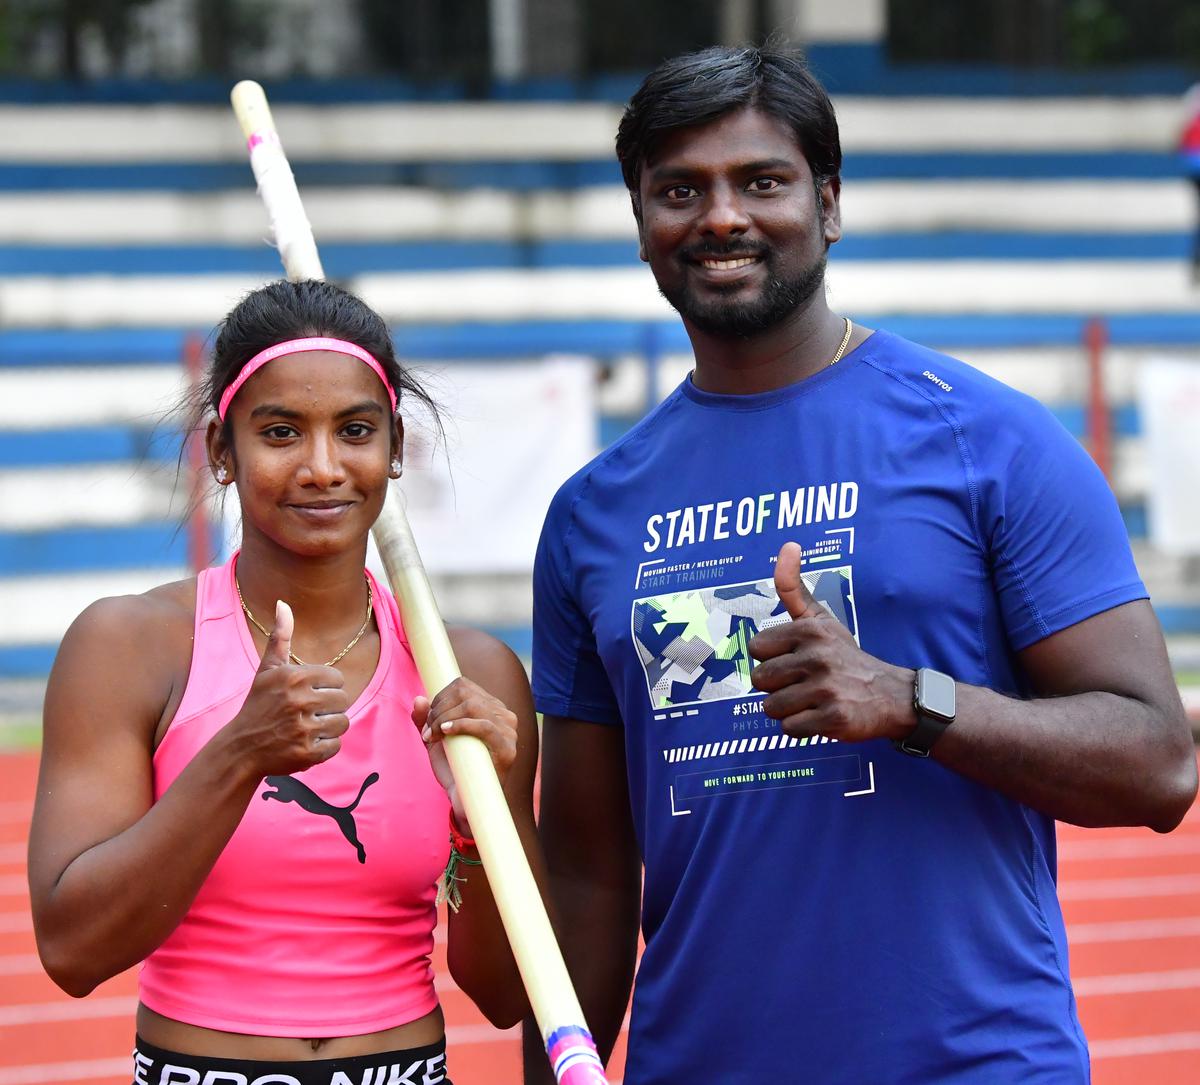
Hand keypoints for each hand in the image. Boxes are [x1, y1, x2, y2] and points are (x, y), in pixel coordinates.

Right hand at [227, 601, 349, 775]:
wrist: (240, 748)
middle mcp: (299, 700)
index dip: (326, 687)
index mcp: (294, 677)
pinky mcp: (307, 753)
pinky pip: (335, 746)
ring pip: (342, 723)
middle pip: (344, 700)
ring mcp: (303, 728)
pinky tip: (305, 743)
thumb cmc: (258, 705)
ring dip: (328, 728)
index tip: (309, 694)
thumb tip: (283, 603)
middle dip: (329, 707)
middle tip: (307, 713)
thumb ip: (280, 637)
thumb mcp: (267, 670)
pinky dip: (324, 747)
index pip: (338, 678)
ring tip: (307, 728)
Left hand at [412, 676, 518, 835]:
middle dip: (439, 709)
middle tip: (428, 732)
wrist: (465, 802)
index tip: (428, 719)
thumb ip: (426, 720)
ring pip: (473, 706)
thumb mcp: (435, 742)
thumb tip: (419, 699)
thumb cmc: (454, 770)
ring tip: (433, 736)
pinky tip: (444, 734)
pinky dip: (460, 725)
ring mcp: (509, 731)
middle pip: (465, 693)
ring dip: (444, 718)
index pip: (463, 686)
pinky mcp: (508, 749)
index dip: (440, 697)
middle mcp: (504, 716)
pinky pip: (484, 725)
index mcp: (490, 709)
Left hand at [748, 542, 913, 743]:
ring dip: (789, 710)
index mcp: (809, 630)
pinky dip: (803, 728)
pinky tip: (823, 716)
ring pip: (771, 708)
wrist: (892, 696)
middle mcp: (817, 656)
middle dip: (778, 688)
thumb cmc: (846, 656)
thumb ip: (794, 588)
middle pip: (760, 681)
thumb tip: (787, 546)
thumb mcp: (822, 619)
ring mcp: (826, 687)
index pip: (756, 649)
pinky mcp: (834, 718)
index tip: (795, 660)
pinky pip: (789, 729)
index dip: (771, 659)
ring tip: (813, 701)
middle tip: (805, 684)